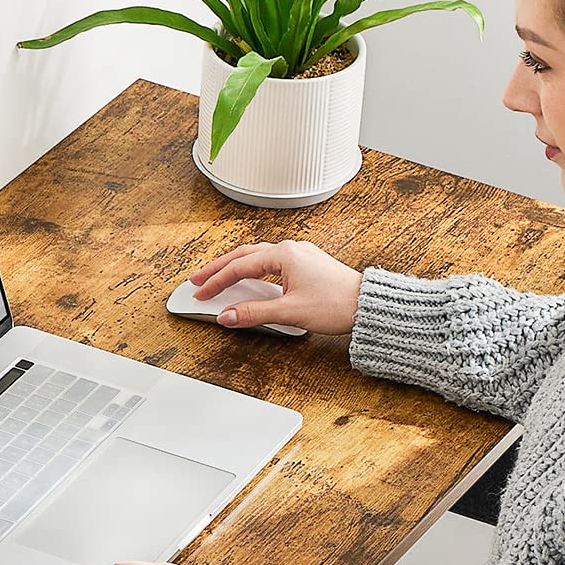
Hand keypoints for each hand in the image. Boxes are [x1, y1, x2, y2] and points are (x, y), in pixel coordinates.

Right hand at [190, 237, 363, 333]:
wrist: (366, 304)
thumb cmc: (336, 304)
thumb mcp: (289, 311)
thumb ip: (253, 313)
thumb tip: (227, 316)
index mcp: (284, 254)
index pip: (239, 267)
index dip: (216, 281)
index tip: (201, 293)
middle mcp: (291, 249)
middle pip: (244, 255)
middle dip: (218, 268)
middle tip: (198, 279)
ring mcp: (300, 256)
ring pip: (257, 257)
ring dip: (235, 267)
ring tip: (218, 277)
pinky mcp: (306, 265)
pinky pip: (271, 262)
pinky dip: (253, 270)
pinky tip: (250, 279)